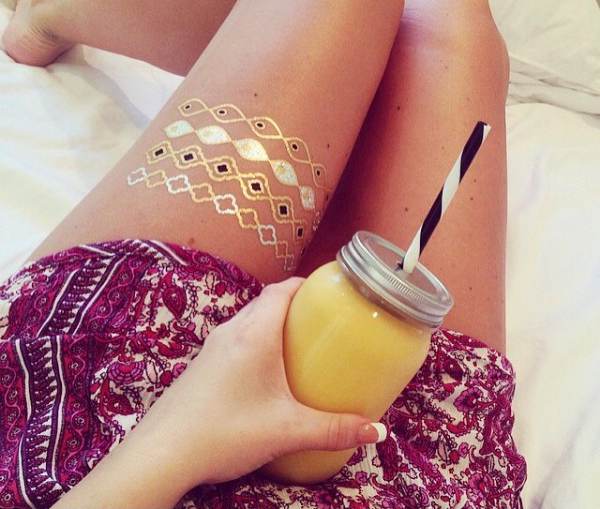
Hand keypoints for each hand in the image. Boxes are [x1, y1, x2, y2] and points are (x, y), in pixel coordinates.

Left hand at [149, 277, 383, 486]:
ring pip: (249, 319)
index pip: (280, 290)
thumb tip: (374, 432)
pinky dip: (256, 340)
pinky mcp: (202, 364)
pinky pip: (235, 338)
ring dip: (273, 322)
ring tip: (297, 346)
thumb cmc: (225, 432)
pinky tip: (265, 373)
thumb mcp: (287, 430)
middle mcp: (231, 332)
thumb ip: (333, 430)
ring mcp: (213, 347)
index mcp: (254, 335)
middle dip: (294, 305)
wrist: (162, 453)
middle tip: (320, 323)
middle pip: (266, 302)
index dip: (304, 285)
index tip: (326, 292)